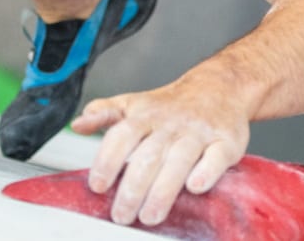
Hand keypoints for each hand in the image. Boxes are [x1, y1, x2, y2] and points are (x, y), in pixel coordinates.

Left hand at [70, 74, 249, 226]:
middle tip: (120, 215)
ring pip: (179, 161)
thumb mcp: (134, 103)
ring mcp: (199, 132)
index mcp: (145, 116)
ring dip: (163, 191)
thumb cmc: (171, 105)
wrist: (219, 87)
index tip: (97, 185)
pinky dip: (206, 172)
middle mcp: (171, 124)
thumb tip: (77, 124)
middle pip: (148, 156)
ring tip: (149, 216)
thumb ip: (104, 113)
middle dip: (132, 188)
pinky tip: (195, 188)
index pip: (122, 136)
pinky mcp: (226, 141)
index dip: (108, 160)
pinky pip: (216, 157)